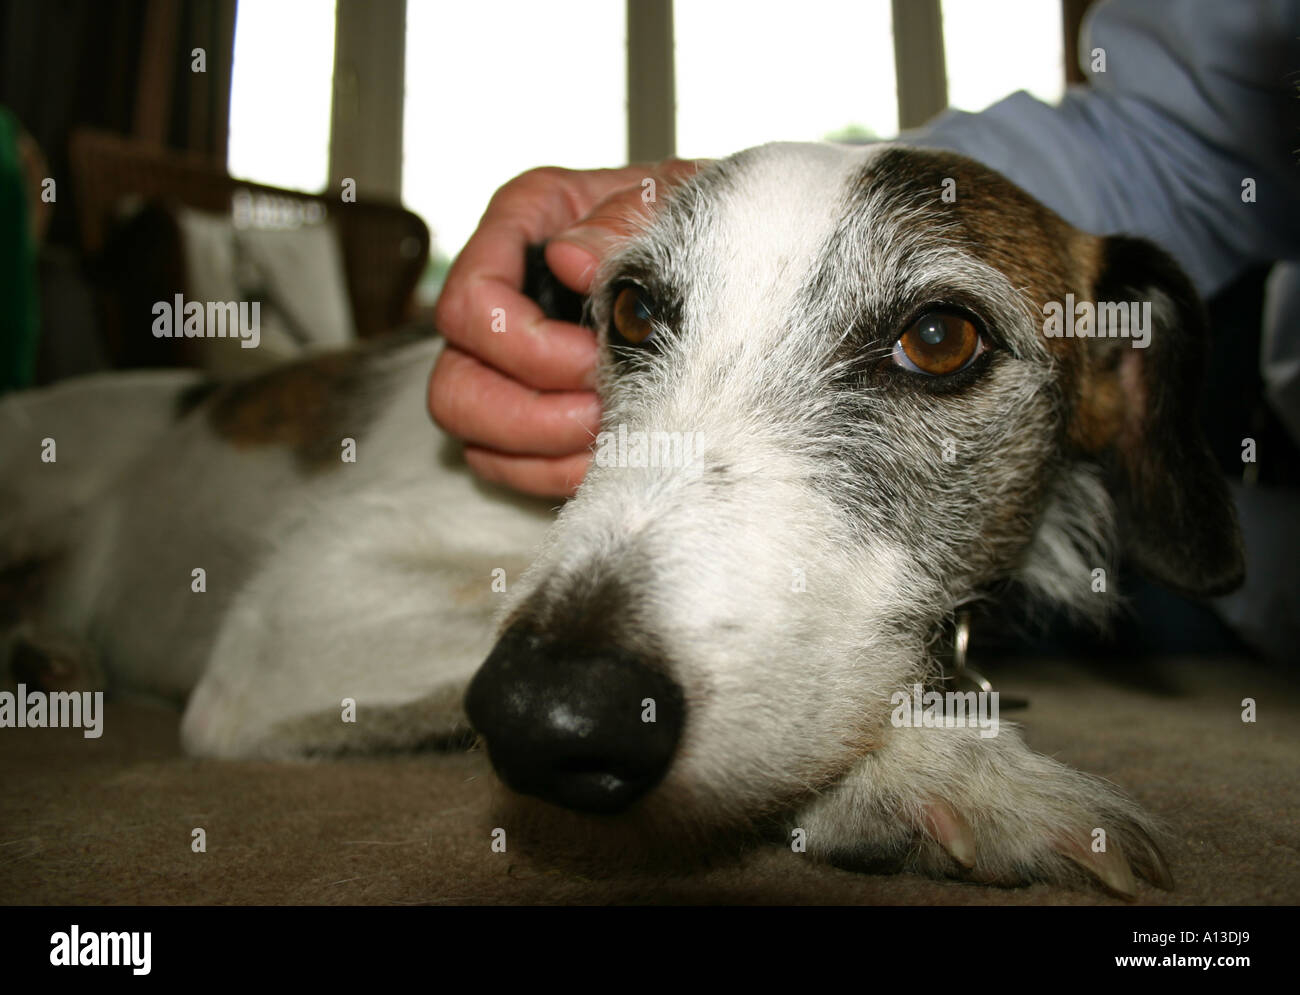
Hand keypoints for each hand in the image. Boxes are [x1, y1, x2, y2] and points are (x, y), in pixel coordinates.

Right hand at [429, 158, 703, 496]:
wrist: (747, 263)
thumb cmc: (703, 219)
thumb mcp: (678, 199)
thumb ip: (625, 218)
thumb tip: (571, 259)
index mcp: (526, 223)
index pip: (471, 303)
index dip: (527, 346)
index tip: (596, 357)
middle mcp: (502, 296)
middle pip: (455, 386)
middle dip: (529, 416)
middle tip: (602, 411)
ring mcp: (507, 362)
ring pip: (474, 437)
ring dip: (546, 453)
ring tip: (616, 436)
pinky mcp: (527, 414)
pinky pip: (510, 468)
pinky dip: (558, 475)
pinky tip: (614, 457)